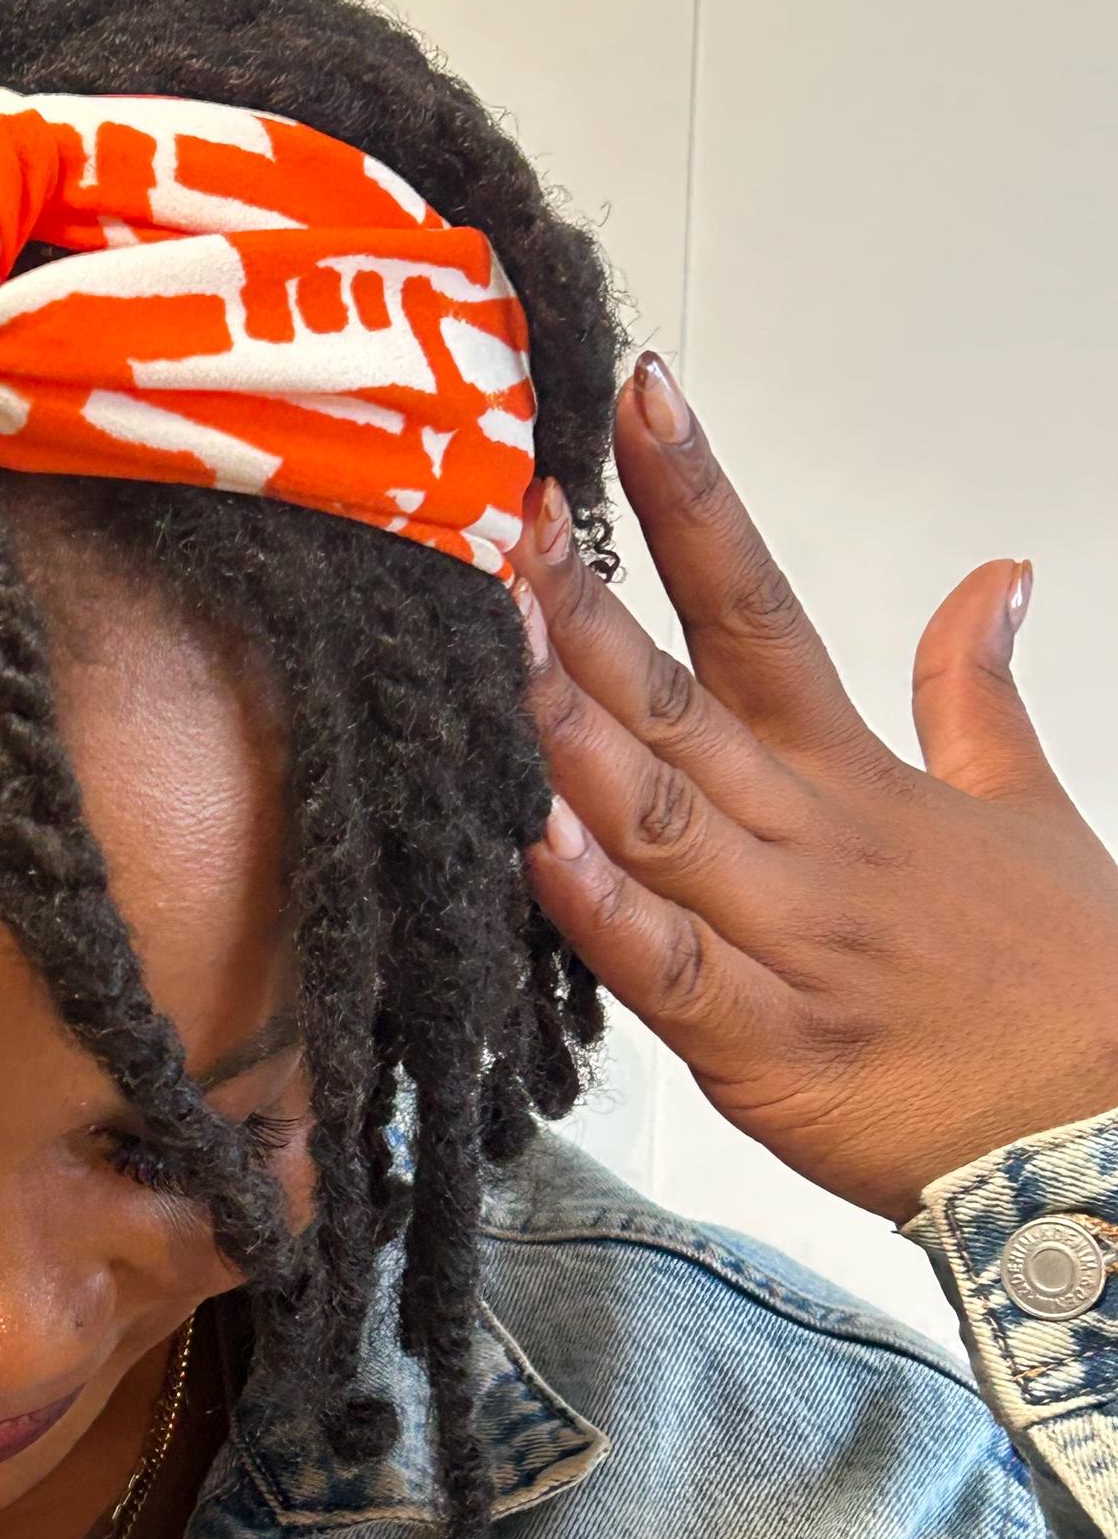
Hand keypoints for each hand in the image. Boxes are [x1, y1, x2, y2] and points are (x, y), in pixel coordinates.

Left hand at [518, 353, 1117, 1223]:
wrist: (1107, 1142)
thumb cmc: (1060, 986)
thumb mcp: (1026, 809)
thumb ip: (972, 691)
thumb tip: (992, 578)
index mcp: (853, 774)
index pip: (759, 603)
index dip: (692, 497)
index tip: (634, 396)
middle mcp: (808, 837)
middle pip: (674, 697)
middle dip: (577, 601)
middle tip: (495, 506)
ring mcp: (784, 939)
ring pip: (654, 814)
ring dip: (562, 727)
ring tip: (484, 639)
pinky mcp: (764, 1047)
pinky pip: (664, 969)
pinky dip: (596, 910)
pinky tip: (528, 843)